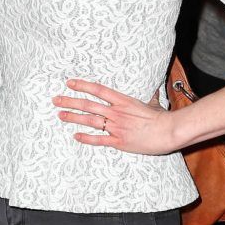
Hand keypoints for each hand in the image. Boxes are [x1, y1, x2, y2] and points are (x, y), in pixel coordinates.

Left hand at [53, 78, 178, 154]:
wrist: (168, 131)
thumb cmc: (162, 117)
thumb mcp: (152, 103)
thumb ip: (148, 97)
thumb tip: (153, 92)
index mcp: (123, 100)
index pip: (97, 89)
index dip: (82, 85)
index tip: (70, 83)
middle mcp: (116, 112)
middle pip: (88, 105)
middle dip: (70, 102)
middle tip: (56, 100)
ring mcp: (116, 127)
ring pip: (89, 121)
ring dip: (73, 118)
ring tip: (60, 115)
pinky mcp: (119, 141)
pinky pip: (98, 140)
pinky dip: (86, 138)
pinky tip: (76, 136)